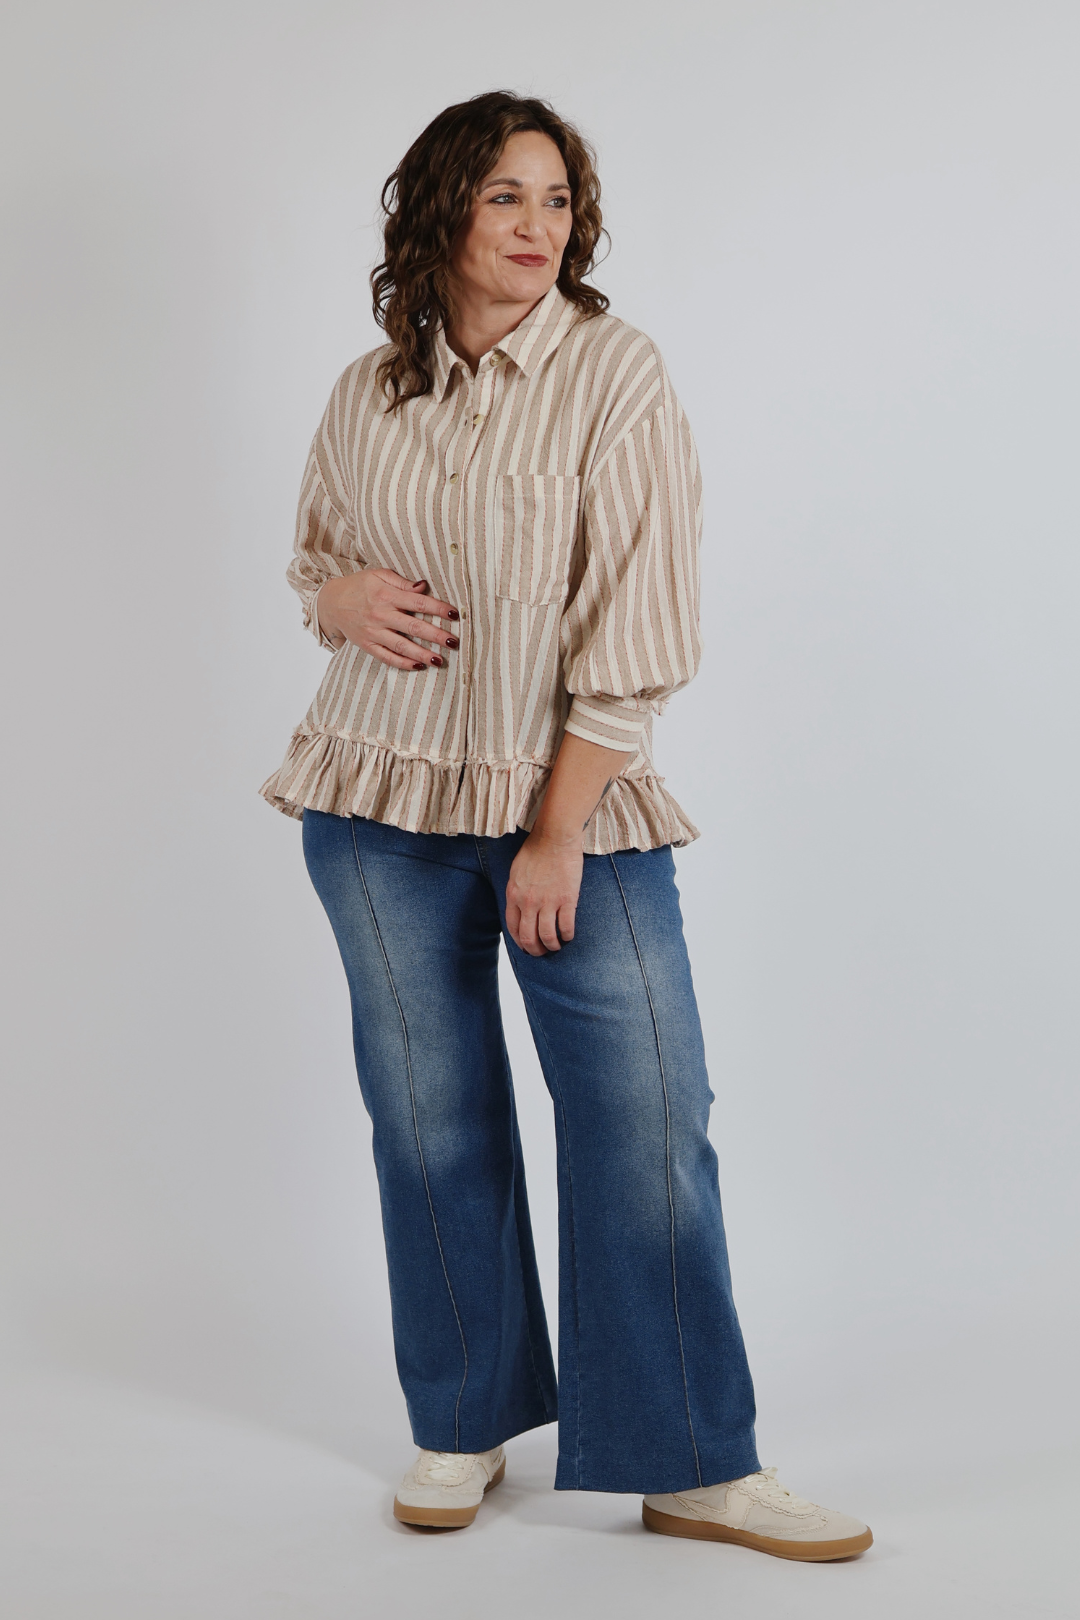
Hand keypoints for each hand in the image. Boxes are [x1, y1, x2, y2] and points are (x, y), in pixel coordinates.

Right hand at [317, 569, 458, 669]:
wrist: (330, 603)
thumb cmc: (359, 586)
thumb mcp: (379, 575)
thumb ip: (402, 582)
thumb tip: (424, 586)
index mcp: (386, 595)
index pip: (418, 603)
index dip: (438, 609)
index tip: (455, 614)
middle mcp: (380, 615)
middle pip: (413, 627)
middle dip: (436, 635)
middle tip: (454, 642)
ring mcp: (373, 632)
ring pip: (402, 646)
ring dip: (422, 654)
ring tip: (440, 659)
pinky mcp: (367, 645)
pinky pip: (387, 657)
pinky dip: (402, 663)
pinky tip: (418, 666)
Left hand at [505, 831, 583, 955]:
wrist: (555, 837)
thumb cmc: (536, 849)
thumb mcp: (516, 872)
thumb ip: (516, 891)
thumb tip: (519, 907)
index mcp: (514, 895)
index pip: (513, 928)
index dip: (519, 942)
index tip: (526, 946)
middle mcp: (528, 902)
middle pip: (529, 937)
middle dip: (535, 950)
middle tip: (541, 952)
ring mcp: (548, 902)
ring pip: (548, 937)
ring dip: (552, 946)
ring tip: (556, 947)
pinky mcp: (567, 900)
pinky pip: (566, 927)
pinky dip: (568, 936)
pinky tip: (569, 935)